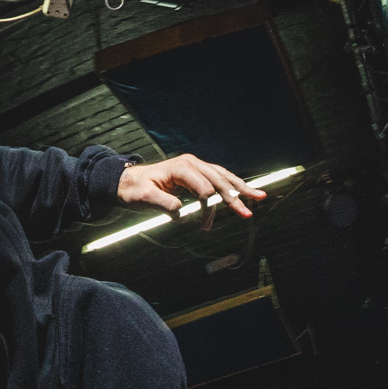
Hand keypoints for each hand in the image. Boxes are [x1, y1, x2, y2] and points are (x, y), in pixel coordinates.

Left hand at [116, 155, 266, 229]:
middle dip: (236, 197)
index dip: (208, 208)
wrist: (127, 181)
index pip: (204, 188)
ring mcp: (196, 166)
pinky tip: (244, 192)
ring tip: (259, 196)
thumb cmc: (135, 189)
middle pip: (219, 181)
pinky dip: (232, 186)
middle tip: (248, 212)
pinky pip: (218, 179)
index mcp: (181, 167)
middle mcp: (192, 164)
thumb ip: (164, 205)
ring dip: (241, 189)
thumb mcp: (145, 198)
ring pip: (223, 177)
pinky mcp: (197, 173)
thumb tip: (182, 214)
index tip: (204, 225)